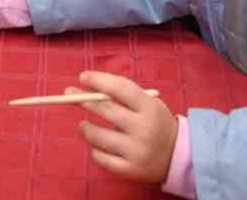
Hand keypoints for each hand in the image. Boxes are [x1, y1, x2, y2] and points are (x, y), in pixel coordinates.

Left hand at [75, 71, 177, 185]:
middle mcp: (143, 129)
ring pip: (99, 136)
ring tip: (83, 125)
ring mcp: (136, 151)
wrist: (177, 155)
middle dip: (84, 99)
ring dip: (86, 128)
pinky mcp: (129, 170)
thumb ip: (125, 95)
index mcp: (150, 108)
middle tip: (69, 93)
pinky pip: (101, 158)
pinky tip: (97, 145)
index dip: (100, 80)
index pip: (121, 88)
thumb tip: (90, 86)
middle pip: (107, 110)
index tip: (83, 76)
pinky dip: (95, 150)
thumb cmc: (156, 122)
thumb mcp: (149, 104)